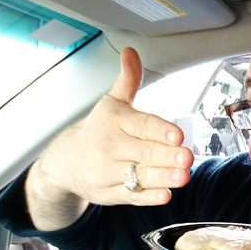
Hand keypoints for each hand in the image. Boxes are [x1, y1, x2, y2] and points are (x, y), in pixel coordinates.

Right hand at [27, 47, 193, 229]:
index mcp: (115, 122)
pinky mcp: (110, 194)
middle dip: (166, 155)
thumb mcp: (111, 103)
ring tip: (183, 177)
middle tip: (186, 157)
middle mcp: (111, 147)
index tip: (177, 134)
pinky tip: (165, 195)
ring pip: (139, 176)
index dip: (159, 130)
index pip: (141, 125)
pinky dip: (147, 197)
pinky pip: (131, 196)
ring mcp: (109, 172)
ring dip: (163, 177)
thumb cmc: (97, 130)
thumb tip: (131, 52)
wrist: (63, 162)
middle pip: (144, 152)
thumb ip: (128, 80)